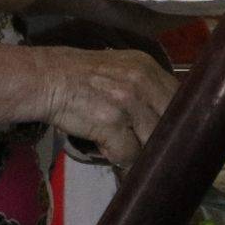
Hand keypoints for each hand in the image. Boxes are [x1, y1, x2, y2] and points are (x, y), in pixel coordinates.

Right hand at [24, 46, 176, 165]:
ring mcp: (128, 101)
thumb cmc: (78, 77)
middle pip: (171, 123)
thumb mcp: (118, 69)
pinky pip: (130, 153)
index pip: (180, 100)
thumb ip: (144, 88)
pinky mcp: (112, 121)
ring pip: (153, 141)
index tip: (171, 135)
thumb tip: (165, 118)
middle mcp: (142, 81)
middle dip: (161, 140)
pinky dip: (119, 157)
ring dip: (139, 151)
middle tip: (148, 148)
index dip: (176, 122)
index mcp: (147, 67)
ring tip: (121, 145)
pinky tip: (106, 147)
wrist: (44, 78)